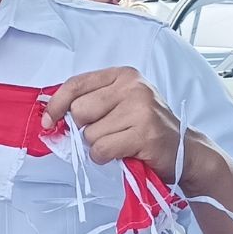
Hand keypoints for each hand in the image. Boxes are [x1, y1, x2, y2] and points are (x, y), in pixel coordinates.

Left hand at [41, 67, 181, 176]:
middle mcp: (133, 87)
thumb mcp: (119, 106)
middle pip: (79, 111)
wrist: (184, 149)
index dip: (56, 104)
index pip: (76, 84)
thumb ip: (89, 105)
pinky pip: (102, 149)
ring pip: (90, 134)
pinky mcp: (144, 133)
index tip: (48, 121)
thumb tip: (51, 118)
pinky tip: (122, 153)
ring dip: (98, 146)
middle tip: (107, 134)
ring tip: (120, 143)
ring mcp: (141, 108)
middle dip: (85, 130)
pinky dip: (105, 157)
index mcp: (123, 75)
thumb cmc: (144, 128)